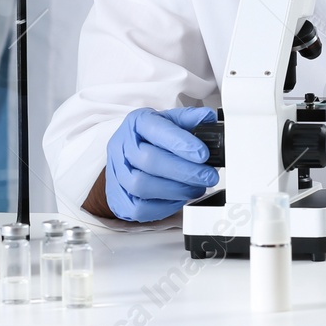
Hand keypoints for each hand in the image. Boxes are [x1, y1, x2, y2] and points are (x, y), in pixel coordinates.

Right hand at [105, 107, 218, 222]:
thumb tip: (207, 118)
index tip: (203, 154)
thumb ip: (188, 120)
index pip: (156, 129)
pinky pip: (140, 208)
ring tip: (197, 188)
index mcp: (136, 123)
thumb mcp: (168, 123)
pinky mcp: (118, 198)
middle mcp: (122, 146)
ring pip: (142, 185)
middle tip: (208, 176)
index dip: (180, 143)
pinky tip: (179, 198)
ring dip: (176, 190)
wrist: (125, 160)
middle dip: (184, 171)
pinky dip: (164, 206)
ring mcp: (117, 173)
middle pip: (149, 160)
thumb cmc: (149, 140)